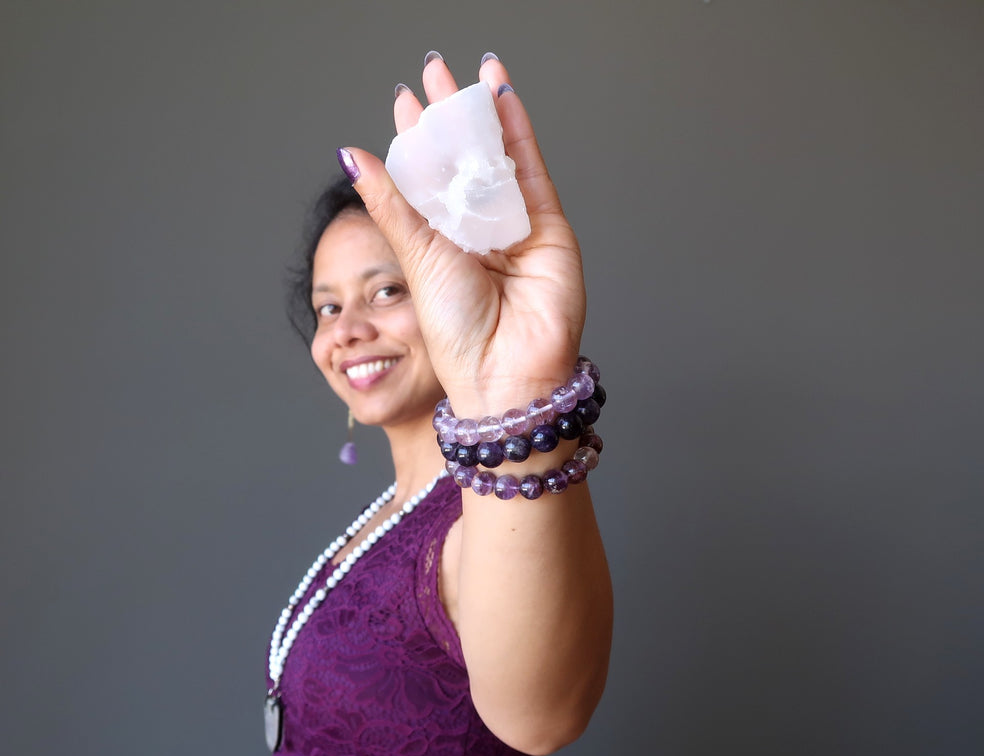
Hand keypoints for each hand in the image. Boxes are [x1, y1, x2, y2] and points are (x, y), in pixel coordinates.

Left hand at [340, 53, 585, 413]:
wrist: (504, 372)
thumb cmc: (454, 328)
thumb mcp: (416, 253)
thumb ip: (391, 199)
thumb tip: (350, 155)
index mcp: (441, 241)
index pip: (428, 179)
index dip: (418, 139)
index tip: (406, 102)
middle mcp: (478, 232)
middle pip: (464, 162)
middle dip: (449, 116)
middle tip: (435, 71)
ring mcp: (516, 227)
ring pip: (498, 160)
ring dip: (483, 115)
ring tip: (467, 74)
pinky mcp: (550, 227)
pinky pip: (531, 170)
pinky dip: (518, 131)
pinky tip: (502, 96)